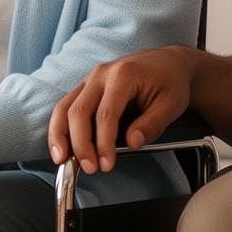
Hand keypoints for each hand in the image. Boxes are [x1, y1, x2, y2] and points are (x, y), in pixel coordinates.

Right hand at [48, 45, 197, 173]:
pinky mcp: (86, 88)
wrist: (168, 63)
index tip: (107, 164)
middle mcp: (101, 74)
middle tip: (90, 167)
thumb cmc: (170, 82)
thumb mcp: (171, 105)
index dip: (104, 143)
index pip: (106, 114)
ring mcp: (90, 80)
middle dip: (80, 144)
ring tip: (62, 160)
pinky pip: (65, 107)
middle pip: (79, 111)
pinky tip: (61, 147)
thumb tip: (132, 143)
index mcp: (123, 75)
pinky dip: (60, 128)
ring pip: (64, 108)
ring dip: (60, 136)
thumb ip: (152, 125)